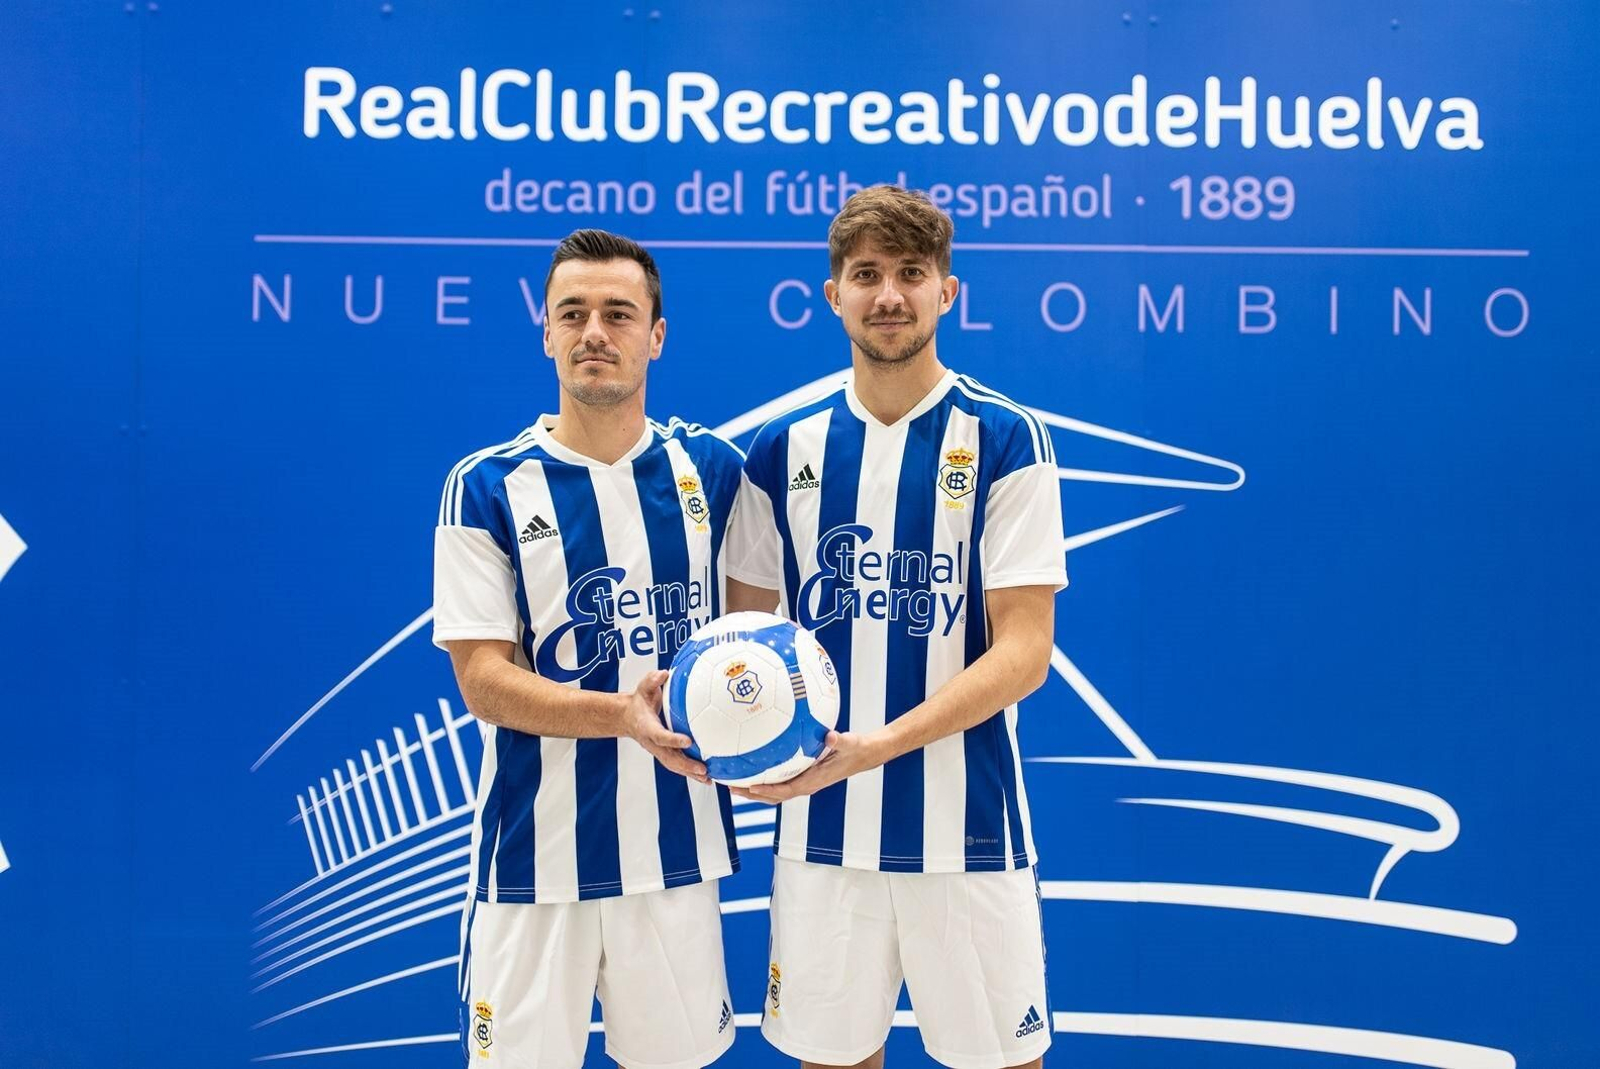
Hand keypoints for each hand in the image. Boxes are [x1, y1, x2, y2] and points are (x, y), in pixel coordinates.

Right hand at [621, 670, 708, 784]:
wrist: (627, 717)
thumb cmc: (639, 701)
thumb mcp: (643, 687)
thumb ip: (652, 680)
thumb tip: (663, 673)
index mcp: (647, 727)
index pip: (660, 736)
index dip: (673, 740)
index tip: (688, 741)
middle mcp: (653, 742)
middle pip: (669, 758)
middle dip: (686, 765)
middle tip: (703, 769)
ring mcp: (658, 750)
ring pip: (674, 766)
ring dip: (690, 773)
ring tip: (708, 778)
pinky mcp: (664, 753)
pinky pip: (677, 765)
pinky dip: (690, 773)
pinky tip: (706, 777)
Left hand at [729, 730, 887, 802]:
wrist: (863, 755)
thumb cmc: (855, 749)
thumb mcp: (849, 743)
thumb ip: (839, 740)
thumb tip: (830, 735)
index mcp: (813, 781)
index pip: (785, 790)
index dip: (766, 790)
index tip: (749, 787)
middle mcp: (805, 785)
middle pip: (772, 795)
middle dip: (750, 793)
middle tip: (729, 786)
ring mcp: (802, 782)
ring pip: (773, 791)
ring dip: (752, 789)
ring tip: (731, 782)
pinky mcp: (802, 775)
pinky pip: (778, 780)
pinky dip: (763, 778)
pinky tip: (752, 766)